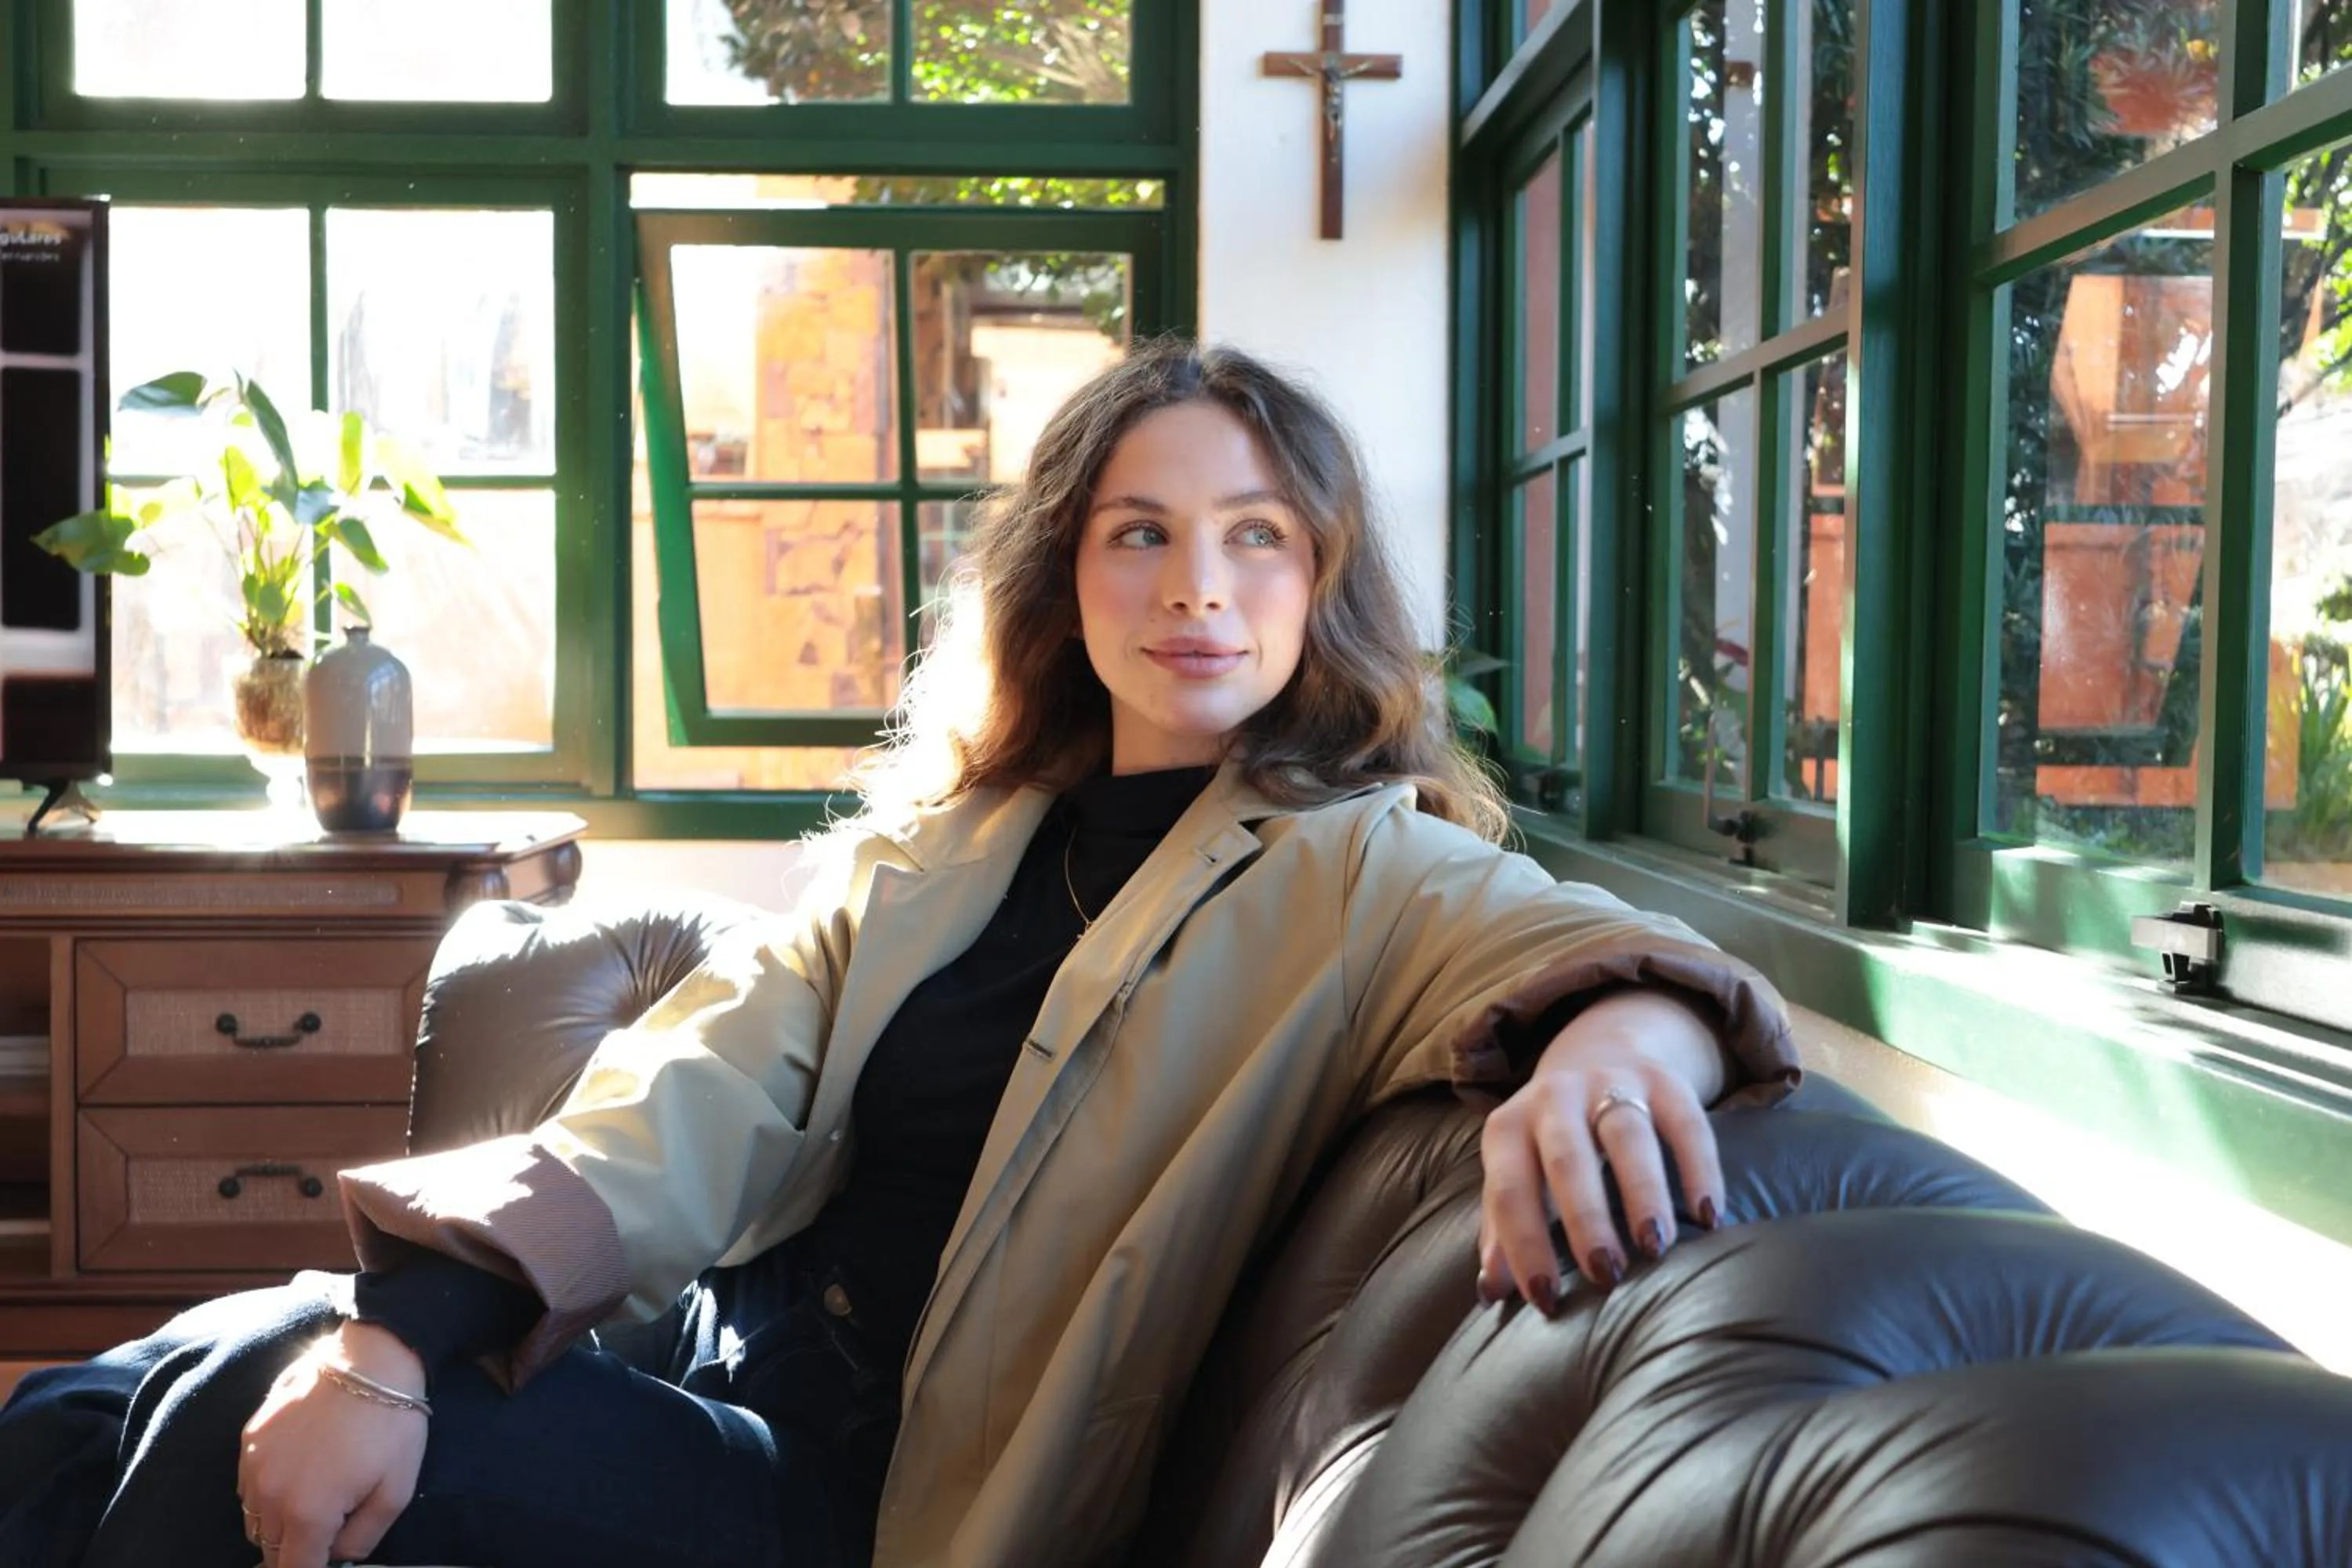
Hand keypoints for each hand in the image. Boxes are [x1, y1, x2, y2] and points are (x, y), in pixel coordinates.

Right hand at [237, 1320, 428, 1567]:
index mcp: (307, 1513)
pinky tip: (296, 1473)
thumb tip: (340, 1559)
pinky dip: (265, 1492)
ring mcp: (254, 1465)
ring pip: (255, 1519)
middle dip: (296, 1548)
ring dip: (277, 1522)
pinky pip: (247, 1485)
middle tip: (327, 1527)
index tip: (325, 1557)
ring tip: (313, 1499)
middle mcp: (270, 1495)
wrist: (371, 1359)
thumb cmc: (391, 1425)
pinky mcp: (249, 1438)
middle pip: (271, 1548)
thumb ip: (362, 1538)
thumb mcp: (396, 1490)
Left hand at [1477, 989, 1728, 1312]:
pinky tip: (1707, 1215)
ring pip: (1627, 1135)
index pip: (1509, 1189)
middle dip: (1585, 1217)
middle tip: (1605, 1273)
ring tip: (1655, 1245)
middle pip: (1567, 1157)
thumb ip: (1502, 1227)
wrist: (1598, 1049)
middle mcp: (1555, 1097)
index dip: (1524, 1245)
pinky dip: (1698, 1168)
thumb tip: (1490, 1291)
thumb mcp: (1518, 1171)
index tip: (1547, 1299)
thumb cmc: (1549, 1138)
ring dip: (1642, 1191)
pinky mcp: (1664, 1080)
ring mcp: (1611, 1083)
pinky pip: (1686, 1121)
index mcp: (1509, 1127)